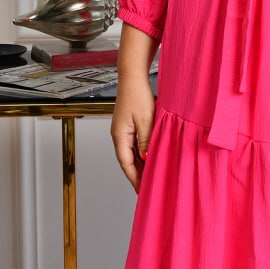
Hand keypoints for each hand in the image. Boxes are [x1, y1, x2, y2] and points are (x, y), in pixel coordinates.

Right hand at [111, 73, 155, 193]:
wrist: (132, 77)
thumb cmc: (137, 95)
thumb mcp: (146, 121)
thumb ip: (146, 141)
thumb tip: (147, 158)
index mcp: (119, 136)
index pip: (126, 164)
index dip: (134, 179)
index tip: (142, 191)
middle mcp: (118, 135)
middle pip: (127, 161)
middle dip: (137, 175)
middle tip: (148, 188)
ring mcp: (122, 130)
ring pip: (131, 153)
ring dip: (140, 164)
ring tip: (150, 176)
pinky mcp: (128, 124)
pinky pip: (134, 144)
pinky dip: (141, 153)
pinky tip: (149, 156)